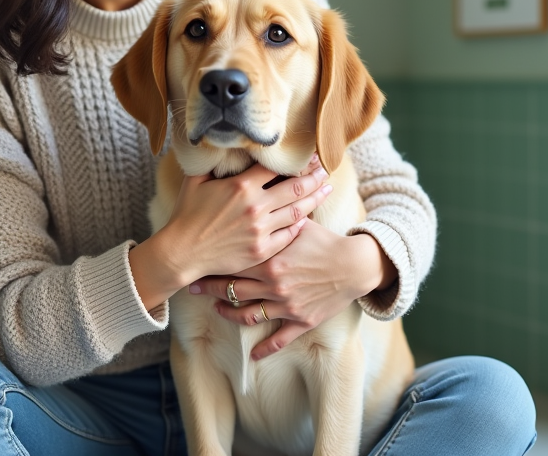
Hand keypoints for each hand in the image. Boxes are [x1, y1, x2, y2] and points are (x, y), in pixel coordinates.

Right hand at [152, 154, 332, 288]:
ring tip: (326, 189)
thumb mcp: (195, 181)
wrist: (182, 252)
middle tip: (325, 170)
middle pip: (296, 187)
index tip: (308, 156)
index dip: (296, 161)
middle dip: (314, 177)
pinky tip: (307, 218)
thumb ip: (211, 161)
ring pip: (298, 210)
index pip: (277, 168)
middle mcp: (255, 206)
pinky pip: (289, 234)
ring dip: (315, 198)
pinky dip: (300, 224)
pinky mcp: (262, 250)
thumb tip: (217, 142)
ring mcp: (261, 230)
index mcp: (241, 186)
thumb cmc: (186, 215)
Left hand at [189, 223, 392, 360]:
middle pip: (234, 290)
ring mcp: (286, 305)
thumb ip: (276, 216)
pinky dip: (265, 348)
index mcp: (271, 260)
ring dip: (229, 314)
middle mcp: (274, 285)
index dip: (213, 263)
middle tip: (193, 288)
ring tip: (216, 311)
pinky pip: (279, 338)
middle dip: (211, 289)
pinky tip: (253, 355)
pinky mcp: (301, 321)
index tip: (197, 261)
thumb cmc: (326, 242)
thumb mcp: (300, 226)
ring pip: (249, 315)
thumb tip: (258, 191)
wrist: (355, 266)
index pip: (233, 262)